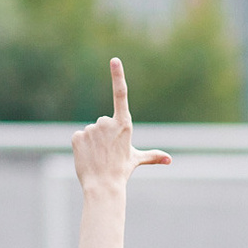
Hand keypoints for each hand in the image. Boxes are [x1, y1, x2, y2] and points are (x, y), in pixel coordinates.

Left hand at [72, 58, 170, 195]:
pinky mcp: (77, 136)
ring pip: (90, 131)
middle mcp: (107, 122)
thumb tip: (170, 160)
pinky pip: (78, 137)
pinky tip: (87, 157)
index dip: (118, 75)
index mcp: (124, 124)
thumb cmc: (121, 172)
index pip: (121, 94)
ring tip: (98, 156)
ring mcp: (91, 129)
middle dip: (103, 135)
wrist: (104, 186)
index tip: (114, 60)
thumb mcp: (136, 160)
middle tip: (107, 152)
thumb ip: (152, 156)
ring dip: (93, 142)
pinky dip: (81, 146)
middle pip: (102, 122)